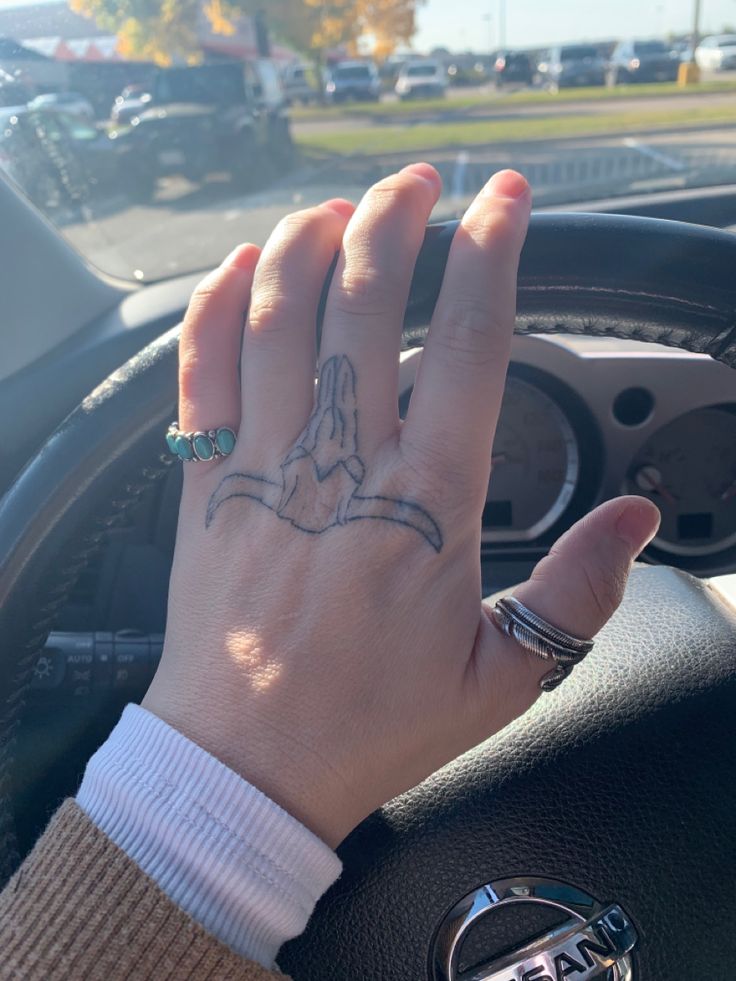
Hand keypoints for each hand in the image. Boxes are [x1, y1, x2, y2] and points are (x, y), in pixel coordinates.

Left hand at [143, 165, 659, 847]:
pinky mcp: (203, 483)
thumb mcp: (501, 677)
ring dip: (308, 241)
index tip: (503, 202)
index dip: (491, 254)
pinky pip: (198, 371)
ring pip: (279, 314)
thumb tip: (635, 518)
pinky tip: (239, 269)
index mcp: (423, 503)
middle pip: (363, 298)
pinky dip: (215, 306)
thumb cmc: (369, 724)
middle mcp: (340, 464)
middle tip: (419, 183)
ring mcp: (263, 465)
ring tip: (339, 207)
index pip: (467, 341)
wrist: (247, 767)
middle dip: (395, 218)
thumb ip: (577, 592)